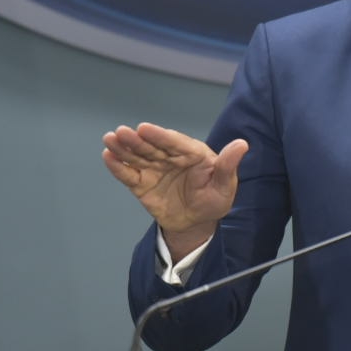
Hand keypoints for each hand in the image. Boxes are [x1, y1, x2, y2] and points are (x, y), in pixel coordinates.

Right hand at [102, 123, 248, 258]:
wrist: (197, 221)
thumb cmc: (214, 199)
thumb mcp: (224, 185)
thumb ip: (227, 166)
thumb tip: (242, 143)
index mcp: (191, 153)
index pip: (174, 142)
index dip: (159, 136)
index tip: (144, 128)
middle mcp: (170, 157)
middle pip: (151, 147)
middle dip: (136, 140)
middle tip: (120, 132)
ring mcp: (154, 169)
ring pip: (137, 157)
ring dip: (123, 148)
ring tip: (109, 139)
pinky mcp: (142, 184)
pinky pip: (129, 175)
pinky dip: (118, 167)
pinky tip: (107, 156)